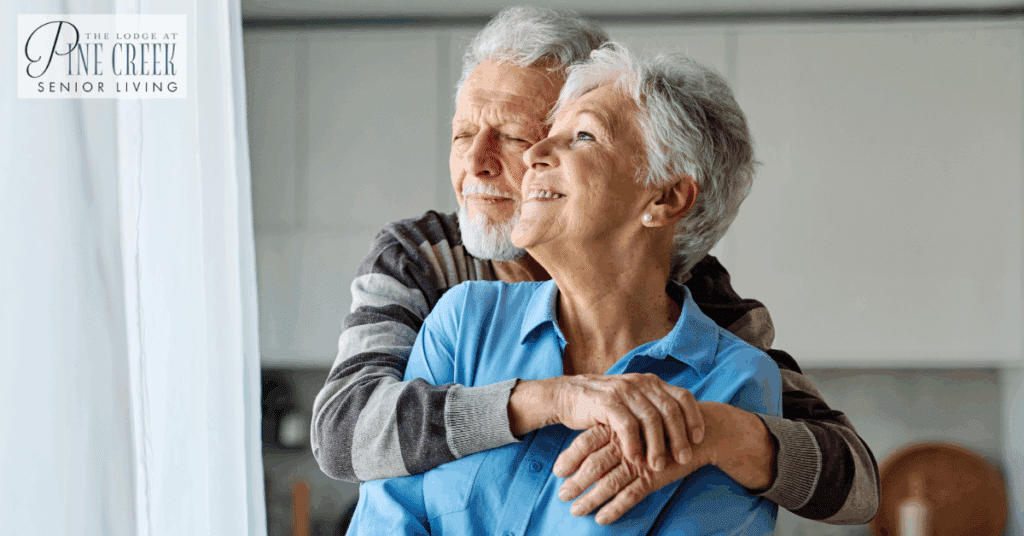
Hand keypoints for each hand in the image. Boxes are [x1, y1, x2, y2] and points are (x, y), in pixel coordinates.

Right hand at [548, 373, 704, 470]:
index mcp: (651, 382)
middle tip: (683, 459)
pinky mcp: (605, 402)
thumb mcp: (633, 401)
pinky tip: (634, 459)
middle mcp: (640, 383)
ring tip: (657, 466)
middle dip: (679, 437)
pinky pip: (626, 425)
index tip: (698, 439)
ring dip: (657, 445)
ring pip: (650, 419)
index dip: (694, 418)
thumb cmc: (603, 405)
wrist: (566, 395)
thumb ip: (653, 408)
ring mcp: (623, 390)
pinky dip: (633, 444)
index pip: (683, 396)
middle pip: (670, 410)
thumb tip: (680, 429)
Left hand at [552, 424, 706, 524]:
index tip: (557, 470)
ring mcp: (641, 461)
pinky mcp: (655, 476)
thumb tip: (588, 451)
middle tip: (561, 495)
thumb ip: (613, 433)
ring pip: (610, 482)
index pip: (587, 440)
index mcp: (619, 427)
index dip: (570, 456)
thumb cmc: (663, 429)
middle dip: (575, 482)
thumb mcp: (637, 425)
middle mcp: (627, 443)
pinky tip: (602, 518)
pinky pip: (631, 496)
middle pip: (594, 464)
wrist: (702, 433)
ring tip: (576, 510)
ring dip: (591, 499)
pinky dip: (615, 508)